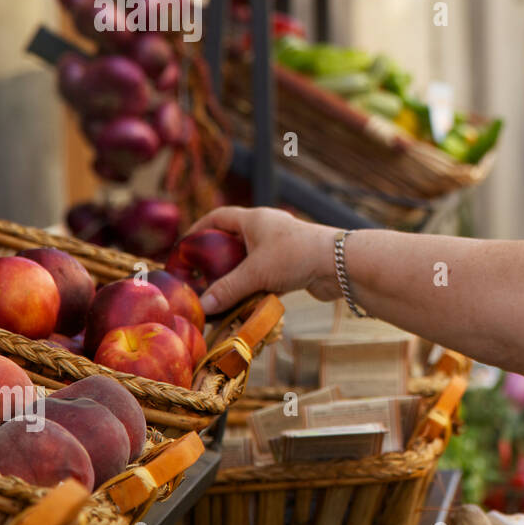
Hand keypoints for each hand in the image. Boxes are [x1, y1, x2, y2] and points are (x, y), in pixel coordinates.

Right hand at [185, 206, 340, 314]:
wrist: (340, 265)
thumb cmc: (296, 256)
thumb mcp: (255, 272)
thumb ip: (227, 289)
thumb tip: (202, 307)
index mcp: (254, 220)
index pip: (218, 217)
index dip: (199, 229)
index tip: (184, 246)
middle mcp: (267, 230)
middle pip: (233, 242)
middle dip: (216, 260)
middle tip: (199, 277)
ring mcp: (280, 248)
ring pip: (250, 263)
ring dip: (236, 279)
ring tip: (218, 296)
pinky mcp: (292, 267)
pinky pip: (266, 277)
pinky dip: (254, 289)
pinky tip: (244, 305)